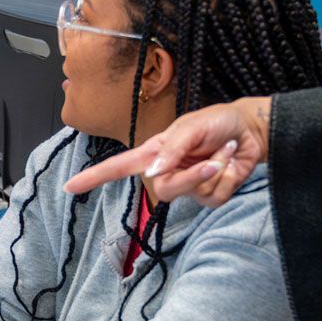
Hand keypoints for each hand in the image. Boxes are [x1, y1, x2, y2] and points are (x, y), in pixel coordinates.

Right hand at [63, 95, 269, 206]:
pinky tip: (231, 164)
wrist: (251, 130)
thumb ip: (171, 149)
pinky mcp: (210, 195)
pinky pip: (214, 198)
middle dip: (192, 176)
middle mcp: (167, 171)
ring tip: (225, 152)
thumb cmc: (217, 121)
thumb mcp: (191, 126)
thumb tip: (152, 172)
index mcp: (155, 152)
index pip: (118, 167)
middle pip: (165, 190)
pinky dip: (228, 179)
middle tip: (213, 156)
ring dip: (216, 172)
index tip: (70, 186)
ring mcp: (188, 186)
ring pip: (193, 195)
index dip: (94, 177)